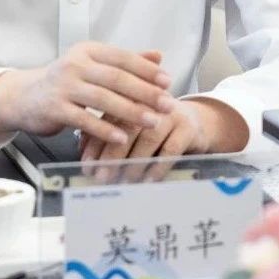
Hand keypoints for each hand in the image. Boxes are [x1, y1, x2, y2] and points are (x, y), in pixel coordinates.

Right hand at [0, 42, 174, 148]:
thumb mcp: (92, 66)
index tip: (168, 81)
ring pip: (103, 98)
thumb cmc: (65, 82)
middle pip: (116, 78)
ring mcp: (63, 86)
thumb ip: (125, 61)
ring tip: (152, 122)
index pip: (122, 57)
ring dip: (130, 111)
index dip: (146, 70)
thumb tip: (158, 56)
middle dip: (145, 92)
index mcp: (88, 51)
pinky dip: (105, 129)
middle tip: (167, 104)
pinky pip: (84, 120)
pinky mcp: (55, 108)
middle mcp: (75, 65)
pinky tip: (122, 138)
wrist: (24, 97)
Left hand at [79, 97, 249, 180]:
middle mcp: (149, 102)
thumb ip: (107, 132)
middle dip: (112, 154)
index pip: (108, 119)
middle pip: (127, 127)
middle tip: (101, 175)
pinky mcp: (187, 128)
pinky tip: (148, 181)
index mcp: (130, 98)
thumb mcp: (133, 126)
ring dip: (134, 162)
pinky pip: (171, 149)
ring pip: (148, 138)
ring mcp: (169, 114)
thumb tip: (82, 152)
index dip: (96, 143)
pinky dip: (158, 167)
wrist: (196, 120)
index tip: (86, 165)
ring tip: (123, 180)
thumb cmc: (155, 126)